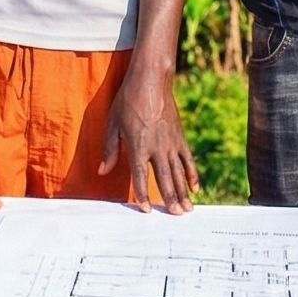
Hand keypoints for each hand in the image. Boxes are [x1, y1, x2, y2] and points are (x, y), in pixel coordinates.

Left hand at [102, 67, 199, 212]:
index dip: (142, 194)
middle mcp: (157, 147)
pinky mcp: (179, 136)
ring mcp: (171, 142)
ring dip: (183, 192)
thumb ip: (110, 149)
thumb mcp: (112, 124)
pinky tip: (195, 188)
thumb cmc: (128, 101)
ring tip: (187, 209)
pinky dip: (192, 174)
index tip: (146, 209)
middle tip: (177, 216)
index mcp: (138, 145)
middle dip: (171, 198)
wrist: (150, 80)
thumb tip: (102, 171)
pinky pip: (188, 159)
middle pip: (165, 178)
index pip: (141, 176)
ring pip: (179, 172)